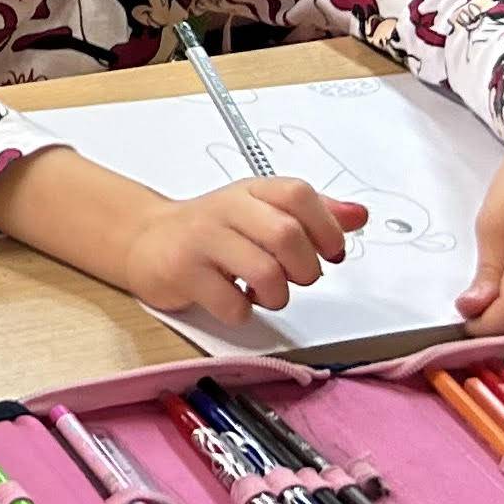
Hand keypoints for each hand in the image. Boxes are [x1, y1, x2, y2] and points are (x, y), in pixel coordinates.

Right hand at [120, 178, 363, 321]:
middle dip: (305, 269)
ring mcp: (202, 240)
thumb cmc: (212, 230)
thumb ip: (311, 215)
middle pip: (286, 235)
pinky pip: (231, 304)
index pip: (298, 194)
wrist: (144, 240)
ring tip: (265, 293)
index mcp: (251, 190)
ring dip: (276, 296)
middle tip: (298, 278)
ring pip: (265, 273)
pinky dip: (242, 312)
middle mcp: (226, 209)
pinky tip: (233, 300)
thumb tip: (359, 216)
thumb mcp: (260, 211)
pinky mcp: (182, 272)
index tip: (332, 251)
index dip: (325, 227)